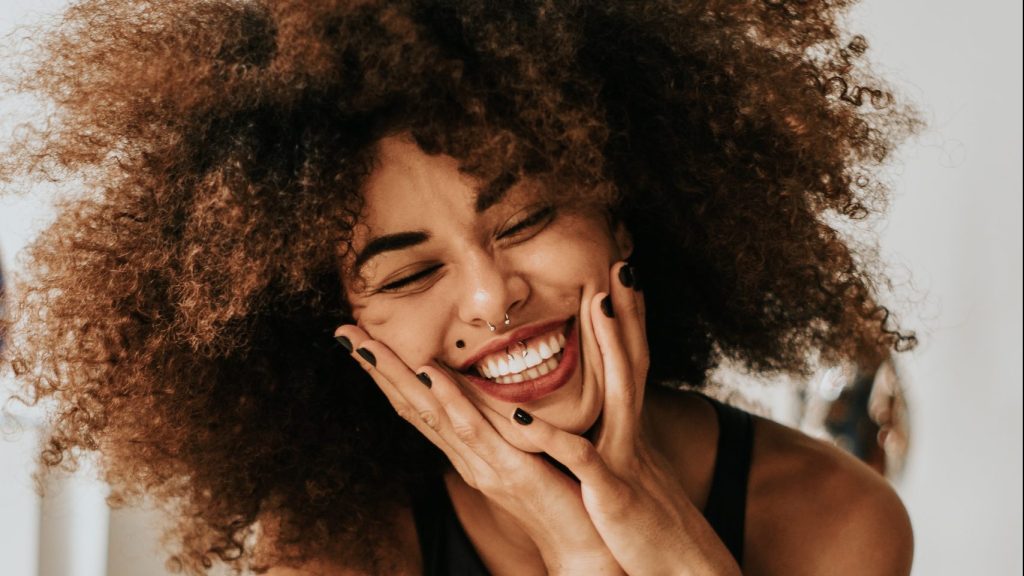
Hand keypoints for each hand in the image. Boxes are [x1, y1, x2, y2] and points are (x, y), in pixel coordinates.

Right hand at [333, 326, 623, 574]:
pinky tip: (431, 374)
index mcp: (467, 450)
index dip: (388, 373)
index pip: (418, 405)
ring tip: (367, 345)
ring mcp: (483, 464)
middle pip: (411, 406)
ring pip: (430, 414)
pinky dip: (450, 401)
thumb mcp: (523, 451)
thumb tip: (487, 389)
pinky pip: (474, 432)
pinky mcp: (510, 471)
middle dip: (377, 369)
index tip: (361, 339)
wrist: (585, 547)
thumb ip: (502, 424)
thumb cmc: (559, 496)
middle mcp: (465, 457)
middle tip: (344, 333)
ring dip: (397, 377)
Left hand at [511, 261, 741, 574]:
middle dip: (628, 314)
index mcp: (630, 435)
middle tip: (622, 264)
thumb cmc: (651, 535)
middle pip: (634, 363)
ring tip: (597, 304)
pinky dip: (554, 437)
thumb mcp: (632, 481)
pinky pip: (582, 459)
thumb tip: (607, 426)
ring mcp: (626, 462)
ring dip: (611, 347)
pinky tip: (525, 417)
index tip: (619, 280)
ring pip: (621, 393)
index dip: (626, 323)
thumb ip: (616, 448)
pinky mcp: (614, 494)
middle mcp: (633, 438)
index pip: (631, 367)